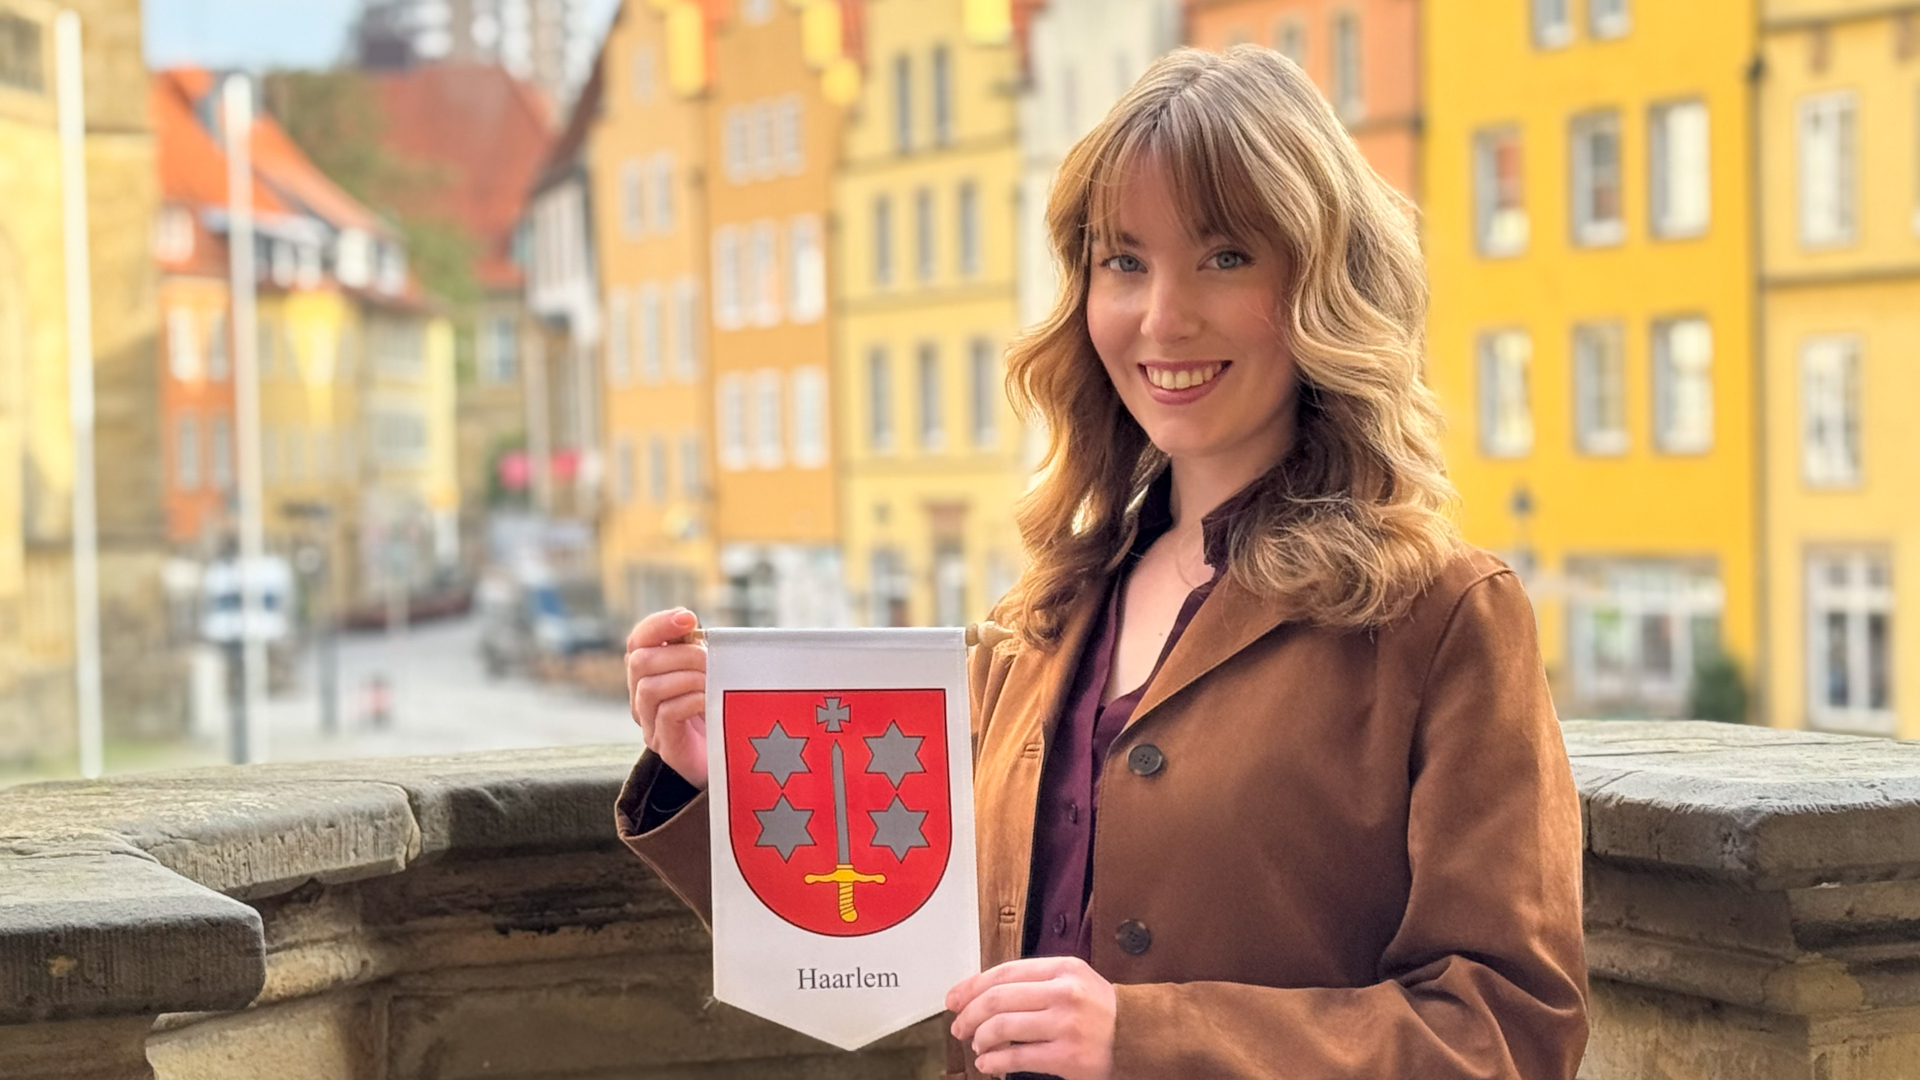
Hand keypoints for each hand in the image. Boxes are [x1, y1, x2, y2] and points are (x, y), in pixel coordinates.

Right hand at [624, 608, 708, 789]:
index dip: (659, 624)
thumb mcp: (708, 672)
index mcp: (650, 673)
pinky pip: (666, 715)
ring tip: (711, 681)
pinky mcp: (665, 745)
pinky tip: (708, 699)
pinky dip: (689, 700)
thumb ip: (695, 649)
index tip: (688, 617)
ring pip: (648, 688)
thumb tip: (690, 620)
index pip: (638, 640)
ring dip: (685, 677)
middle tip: (709, 659)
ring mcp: (650, 723)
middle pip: (639, 661)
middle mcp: (642, 697)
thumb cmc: (721, 709)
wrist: (730, 760)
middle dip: (679, 654)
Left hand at [946, 957, 1115, 1079]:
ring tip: (977, 1045)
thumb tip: (981, 993)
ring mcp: (1066, 1025)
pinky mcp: (1068, 1057)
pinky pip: (1017, 1058)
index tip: (954, 998)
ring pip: (1002, 1027)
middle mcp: (1064, 992)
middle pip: (997, 999)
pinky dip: (994, 1061)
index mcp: (1063, 968)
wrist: (1140, 1036)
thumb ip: (1034, 982)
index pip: (1004, 972)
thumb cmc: (1101, 1010)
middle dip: (969, 1014)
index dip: (971, 986)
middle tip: (959, 1025)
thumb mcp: (1072, 980)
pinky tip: (988, 1064)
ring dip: (980, 1038)